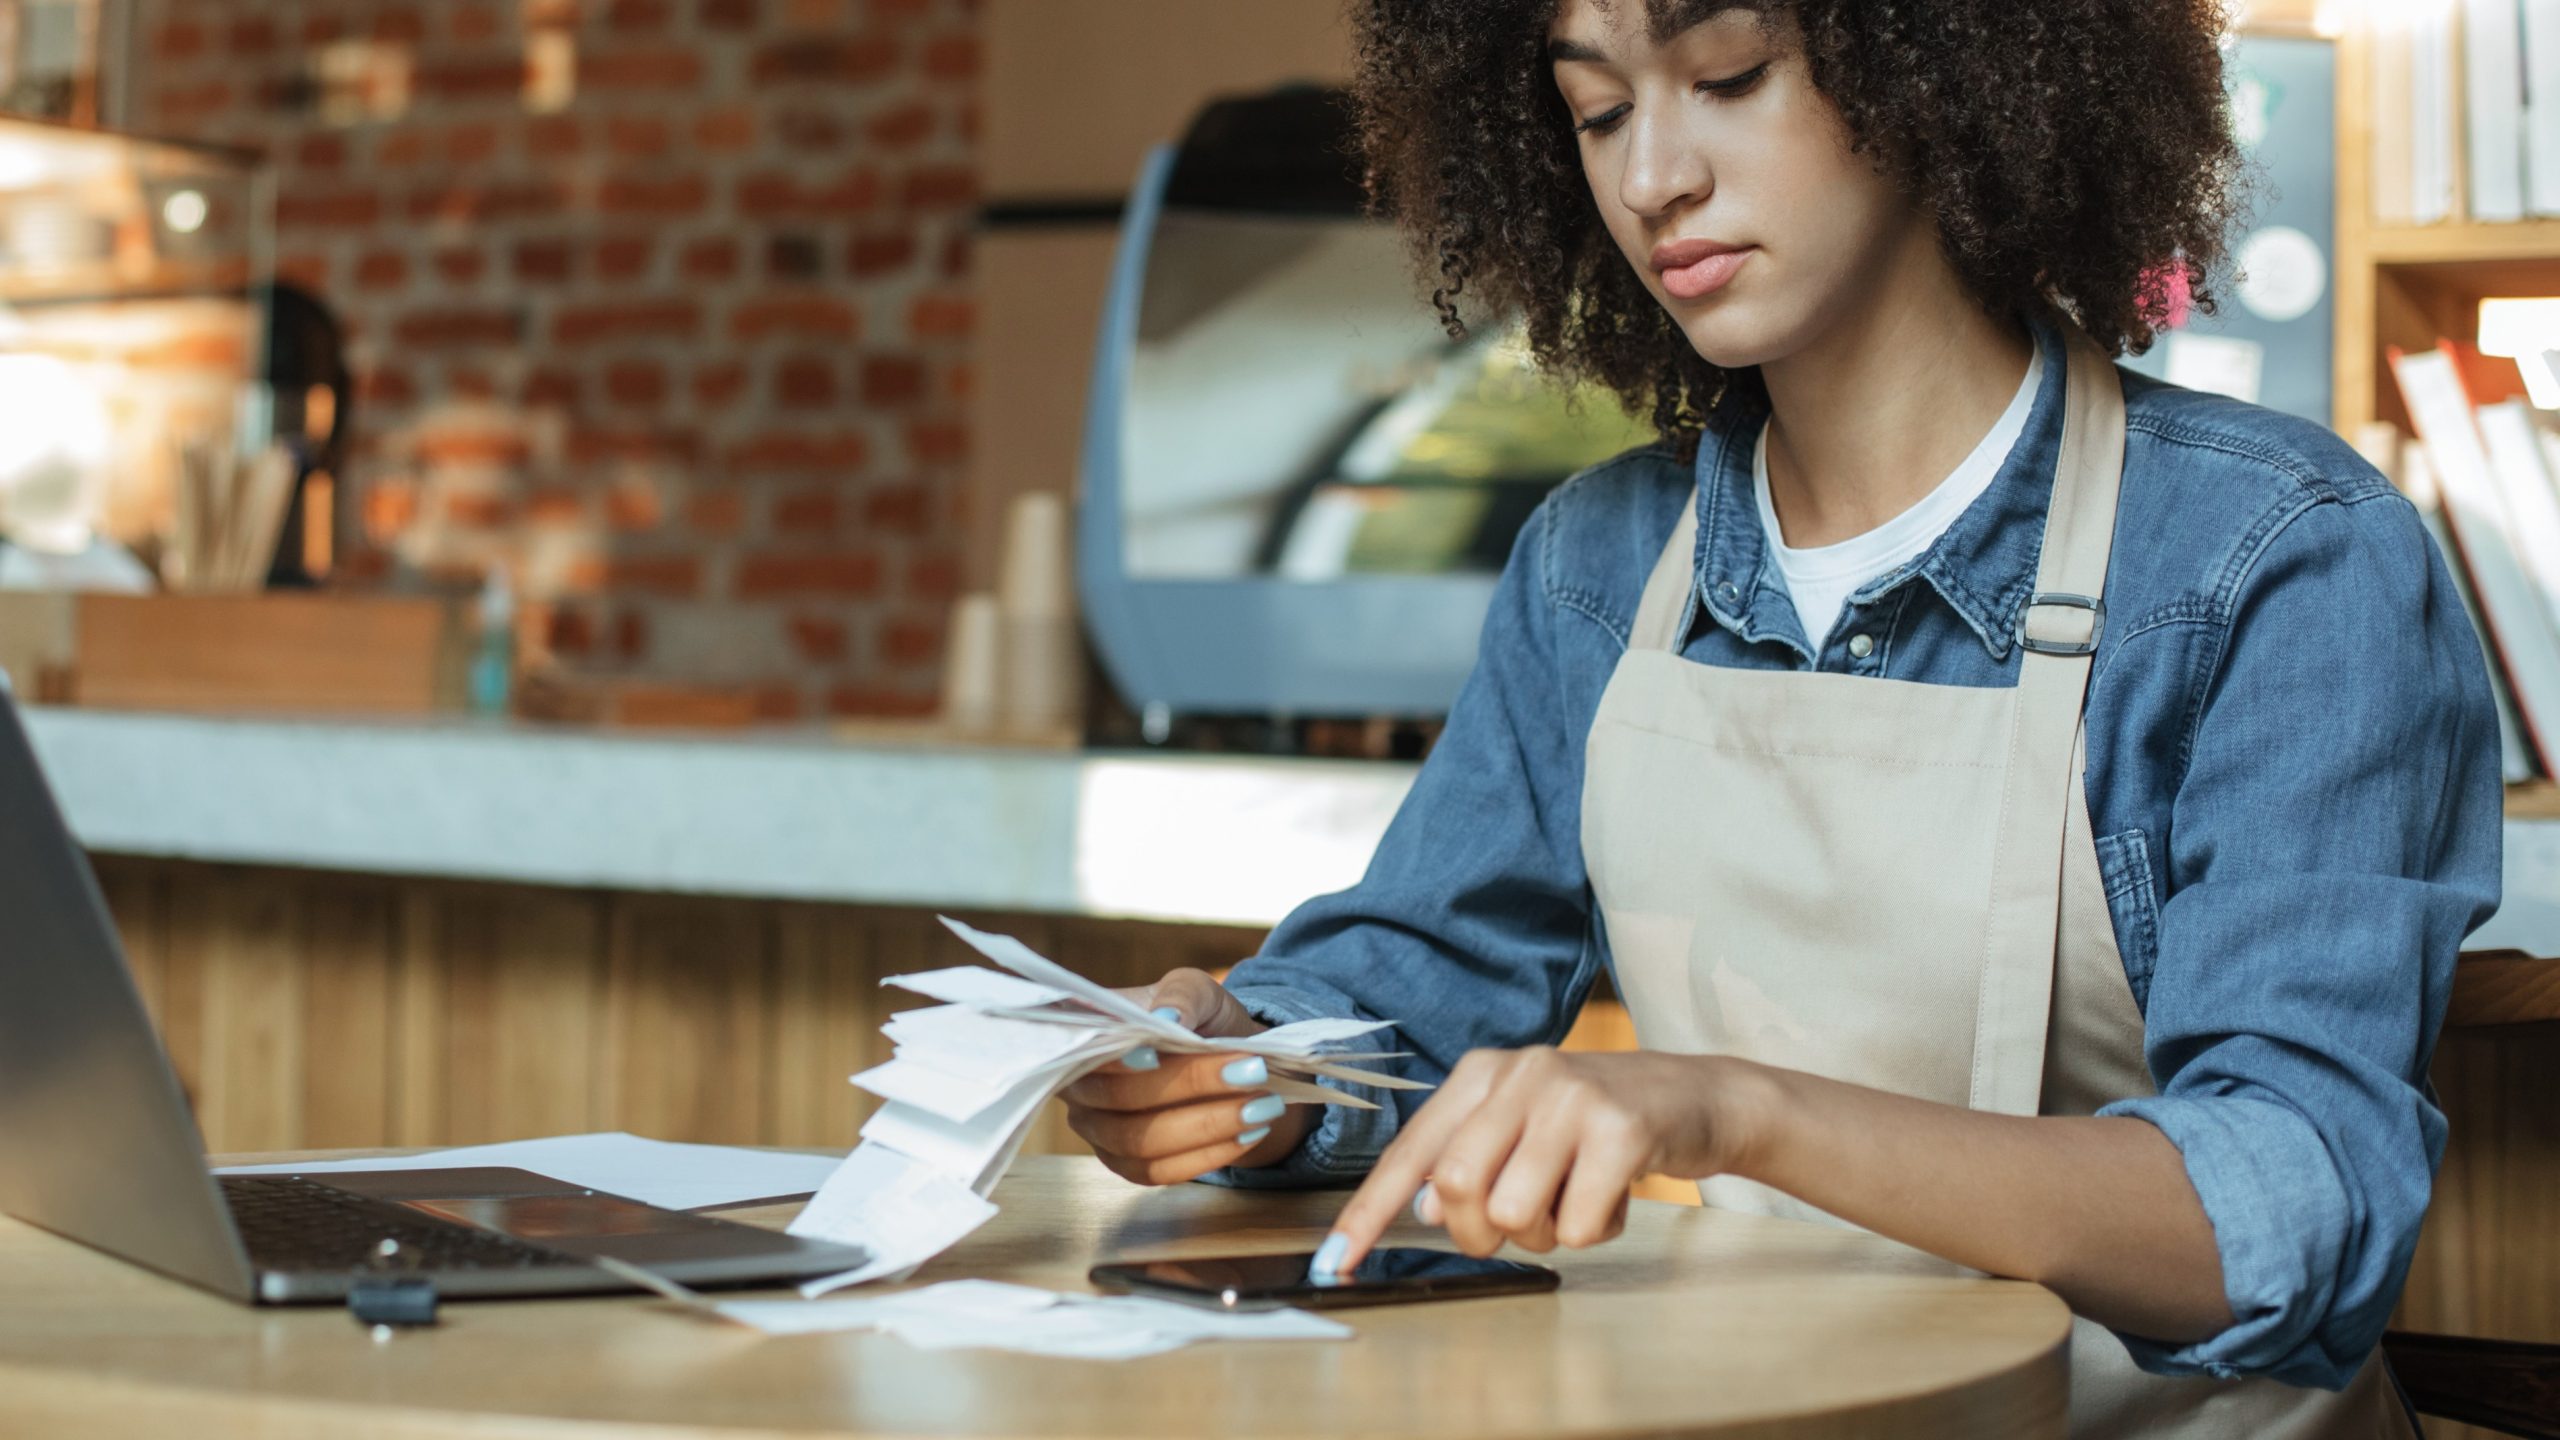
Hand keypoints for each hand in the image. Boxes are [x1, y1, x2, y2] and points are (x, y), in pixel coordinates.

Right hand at [1059, 968, 1315, 1185]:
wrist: (1225, 1062)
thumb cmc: (1200, 1020)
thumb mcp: (1199, 990)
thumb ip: (1182, 995)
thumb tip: (1168, 1016)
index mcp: (1086, 1035)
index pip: (1086, 1050)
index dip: (1116, 1058)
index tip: (1159, 1054)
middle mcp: (1081, 1087)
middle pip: (1120, 1098)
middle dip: (1190, 1086)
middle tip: (1252, 1071)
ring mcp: (1099, 1131)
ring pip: (1141, 1142)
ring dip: (1207, 1126)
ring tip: (1262, 1106)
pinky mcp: (1127, 1165)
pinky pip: (1160, 1172)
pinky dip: (1209, 1155)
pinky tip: (1248, 1134)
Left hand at [1316, 1047, 1769, 1275]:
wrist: (1698, 1097)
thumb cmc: (1597, 1123)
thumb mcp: (1525, 1127)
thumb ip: (1471, 1158)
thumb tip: (1429, 1208)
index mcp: (1483, 1073)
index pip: (1412, 1151)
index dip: (1370, 1212)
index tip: (1335, 1262)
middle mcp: (1520, 1074)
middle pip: (1456, 1187)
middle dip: (1480, 1232)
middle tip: (1522, 1224)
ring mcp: (1571, 1097)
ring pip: (1513, 1212)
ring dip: (1545, 1233)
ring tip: (1576, 1200)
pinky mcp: (1620, 1129)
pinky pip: (1578, 1224)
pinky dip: (1594, 1231)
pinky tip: (1615, 1198)